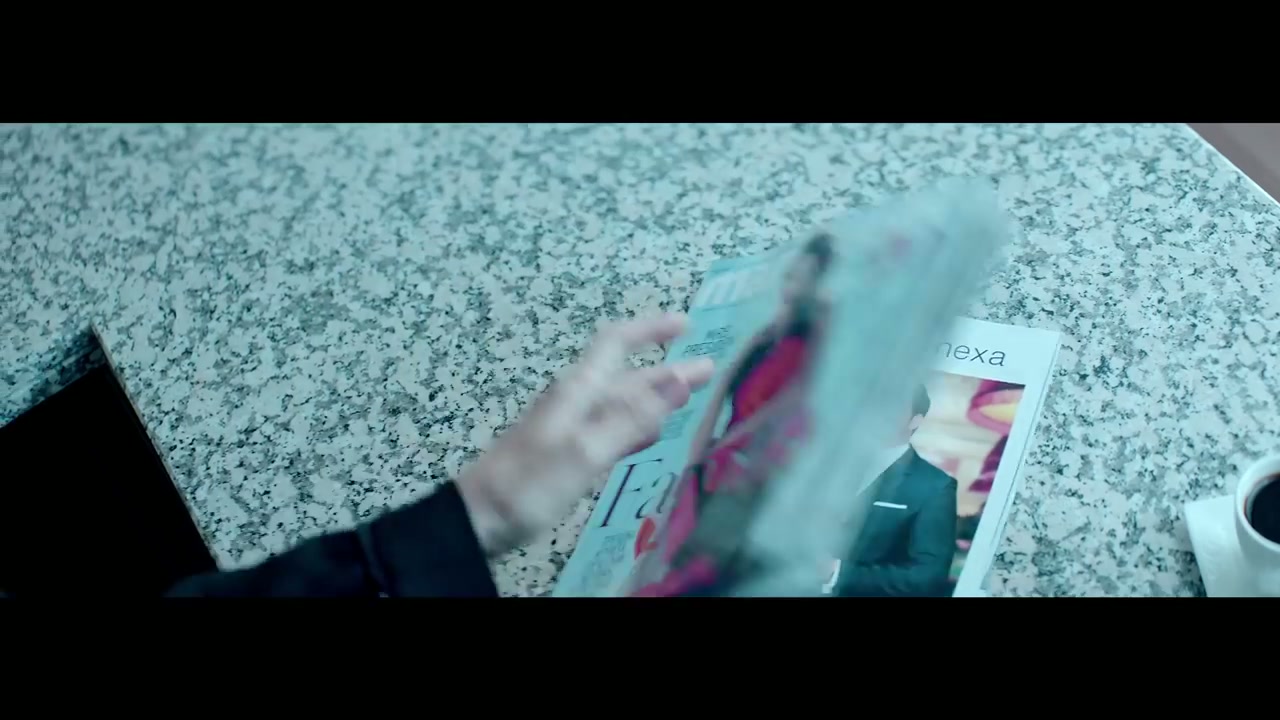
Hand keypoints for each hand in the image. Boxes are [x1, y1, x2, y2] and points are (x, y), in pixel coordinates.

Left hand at [455, 313, 714, 555]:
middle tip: (708, 369)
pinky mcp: (567, 454)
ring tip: (690, 398)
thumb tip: (679, 378)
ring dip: (655, 399)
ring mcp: (570, 428)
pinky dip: (636, 428)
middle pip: (626, 377)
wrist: (479, 518)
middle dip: (666, 371)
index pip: (616, 343)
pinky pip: (611, 431)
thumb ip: (633, 417)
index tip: (685, 323)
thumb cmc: (530, 484)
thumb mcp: (586, 450)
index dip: (650, 329)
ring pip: (620, 405)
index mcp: (578, 391)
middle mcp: (575, 402)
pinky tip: (651, 437)